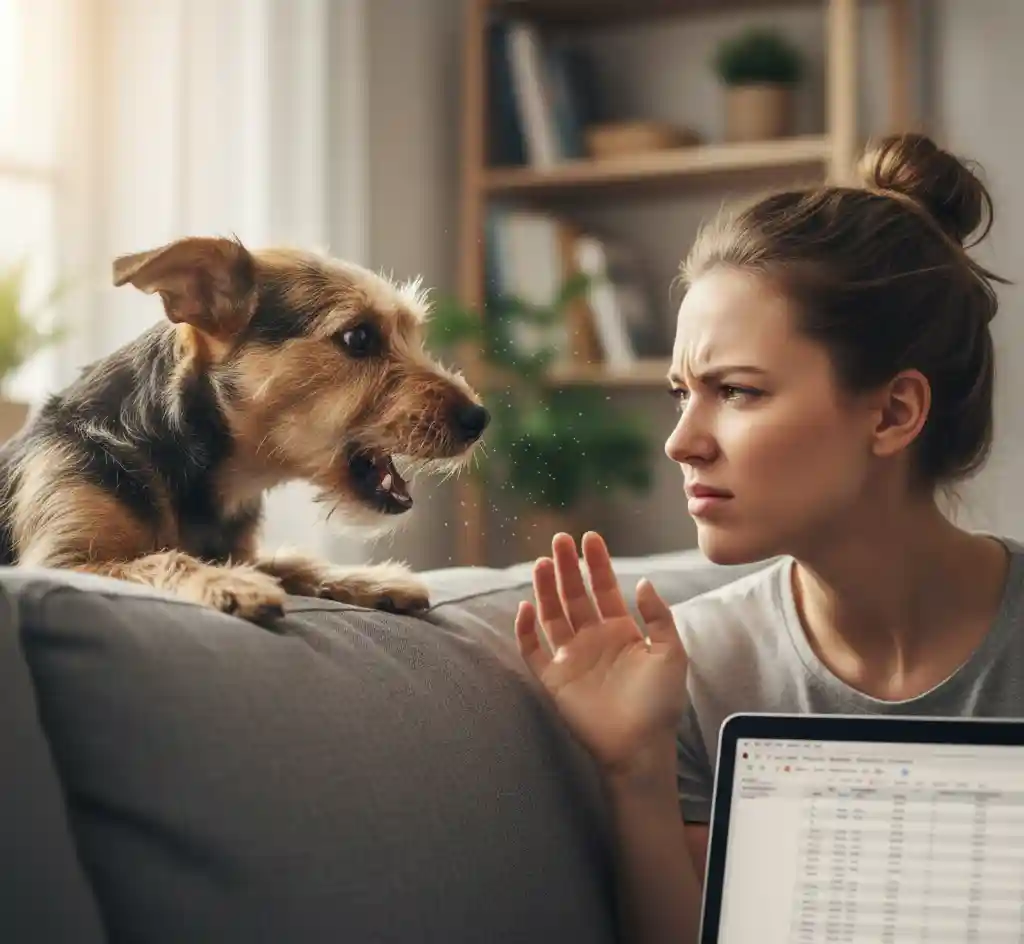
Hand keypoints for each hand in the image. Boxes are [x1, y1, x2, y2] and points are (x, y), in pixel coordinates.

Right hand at [515, 531, 689, 786]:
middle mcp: (593, 639)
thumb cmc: (660, 703)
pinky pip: (533, 650)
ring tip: (543, 562)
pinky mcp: (554, 679)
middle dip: (568, 567)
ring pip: (552, 614)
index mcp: (621, 631)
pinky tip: (526, 606)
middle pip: (575, 595)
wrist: (640, 747)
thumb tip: (641, 582)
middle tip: (560, 539)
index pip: (604, 588)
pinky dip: (525, 630)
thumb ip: (658, 616)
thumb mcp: (671, 653)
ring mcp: (571, 658)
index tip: (590, 538)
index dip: (597, 564)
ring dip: (546, 589)